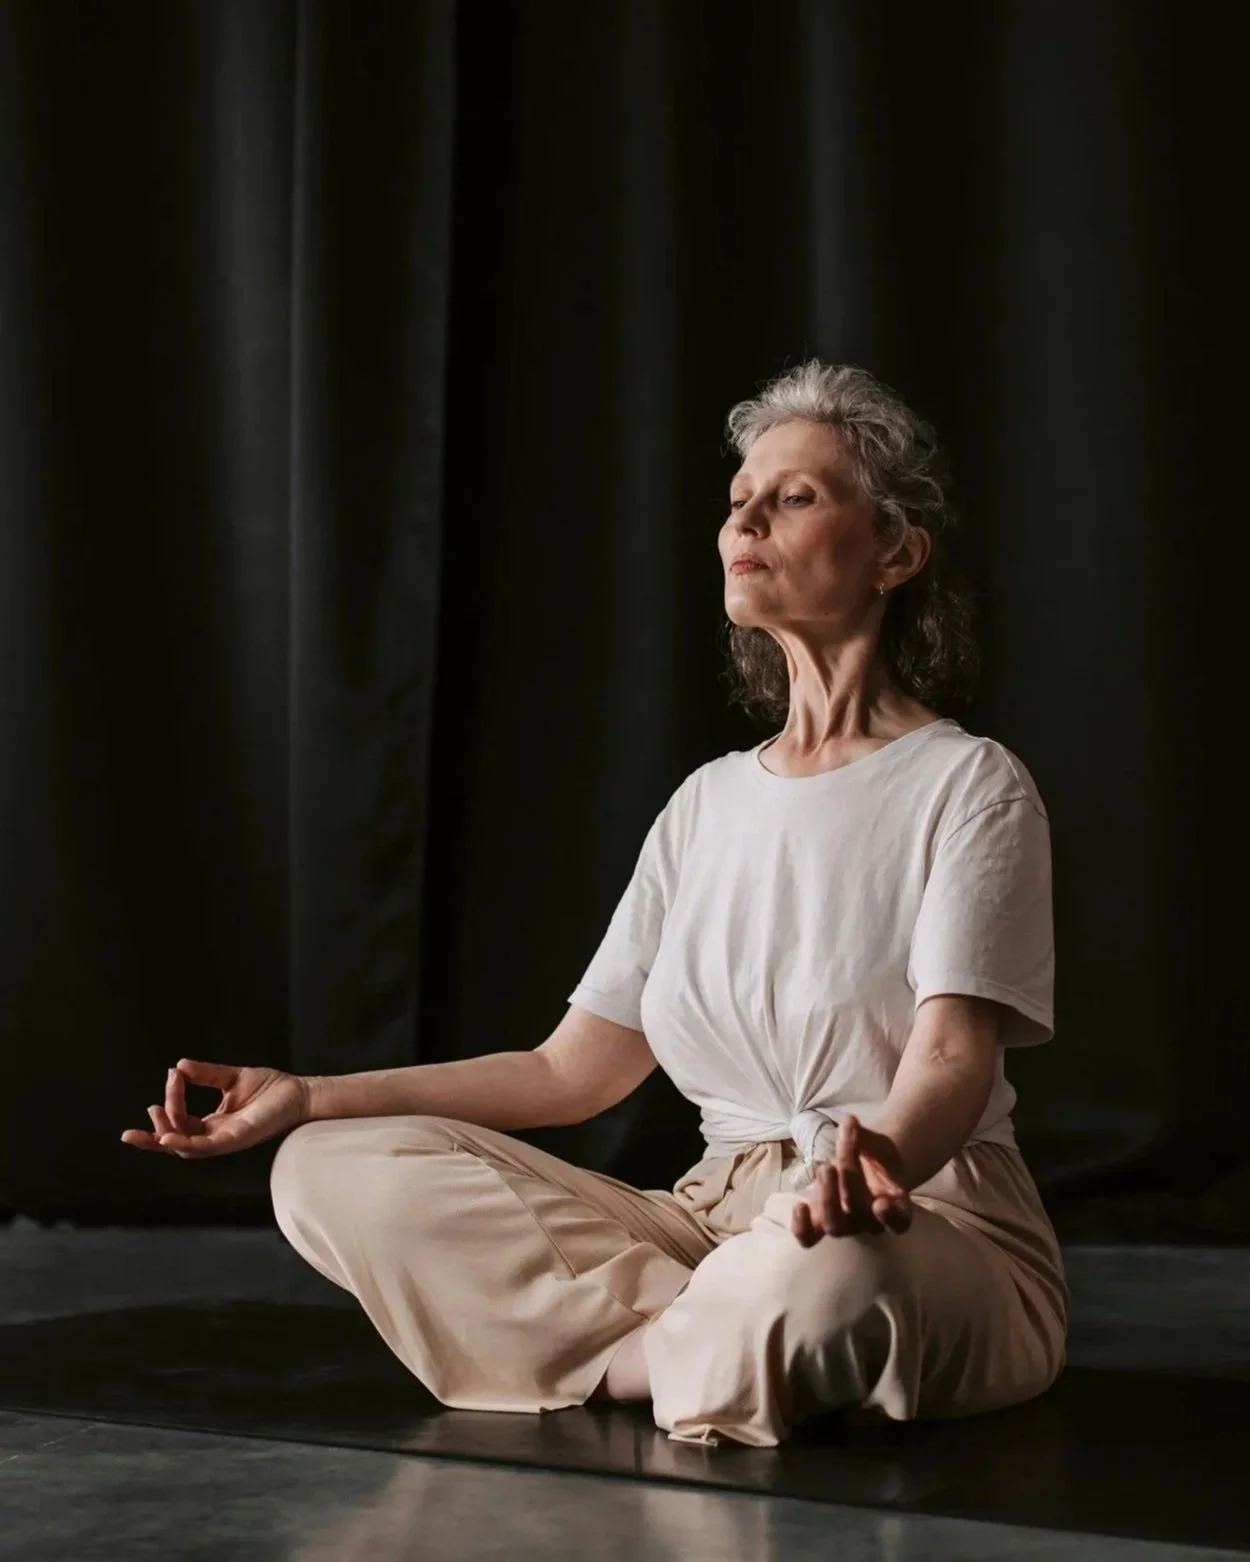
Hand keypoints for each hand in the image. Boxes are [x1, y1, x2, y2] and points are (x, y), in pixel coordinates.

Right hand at [120, 1059, 308, 1158]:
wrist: (299, 1092)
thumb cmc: (270, 1088)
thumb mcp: (231, 1077)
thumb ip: (206, 1074)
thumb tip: (179, 1065)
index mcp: (214, 1124)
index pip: (181, 1123)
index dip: (169, 1104)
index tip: (172, 1075)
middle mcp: (216, 1136)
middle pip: (177, 1141)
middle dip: (157, 1130)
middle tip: (151, 1108)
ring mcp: (226, 1140)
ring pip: (186, 1148)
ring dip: (166, 1134)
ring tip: (156, 1114)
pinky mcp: (236, 1139)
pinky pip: (205, 1147)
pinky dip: (184, 1143)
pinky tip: (168, 1137)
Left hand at [790, 1115, 911, 1242]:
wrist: (867, 1167)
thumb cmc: (878, 1157)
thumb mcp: (877, 1144)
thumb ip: (864, 1137)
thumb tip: (849, 1121)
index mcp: (896, 1206)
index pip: (899, 1221)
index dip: (891, 1217)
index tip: (881, 1204)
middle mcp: (872, 1222)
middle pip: (859, 1213)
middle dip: (847, 1186)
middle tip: (835, 1164)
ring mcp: (847, 1225)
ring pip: (835, 1227)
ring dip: (826, 1199)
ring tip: (824, 1170)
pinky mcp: (822, 1222)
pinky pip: (811, 1237)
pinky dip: (802, 1227)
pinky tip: (799, 1206)